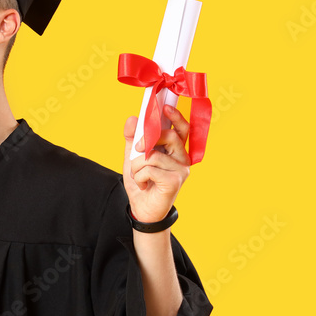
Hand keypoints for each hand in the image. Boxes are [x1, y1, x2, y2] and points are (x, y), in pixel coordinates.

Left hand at [122, 105, 190, 223]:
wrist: (142, 208)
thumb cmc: (142, 181)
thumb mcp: (132, 156)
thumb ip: (132, 138)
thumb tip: (133, 119)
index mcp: (175, 149)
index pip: (181, 129)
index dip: (176, 117)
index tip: (165, 107)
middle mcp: (182, 158)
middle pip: (170, 136)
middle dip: (148, 139)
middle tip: (137, 149)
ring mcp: (181, 170)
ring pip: (153, 155)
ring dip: (137, 165)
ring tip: (138, 176)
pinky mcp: (175, 181)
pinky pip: (150, 169)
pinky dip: (139, 177)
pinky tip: (143, 185)